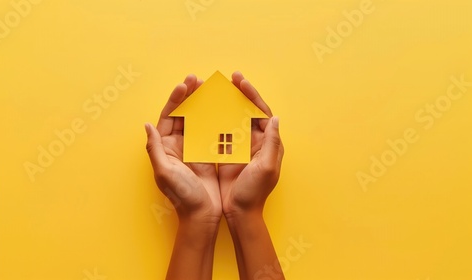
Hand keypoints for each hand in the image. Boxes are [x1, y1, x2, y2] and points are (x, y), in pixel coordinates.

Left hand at [145, 74, 221, 224]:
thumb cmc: (182, 195)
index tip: (185, 86)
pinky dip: (213, 118)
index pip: (168, 117)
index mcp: (164, 148)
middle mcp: (176, 145)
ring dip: (201, 104)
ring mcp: (191, 148)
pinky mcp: (206, 153)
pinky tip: (220, 107)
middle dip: (188, 96)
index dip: (175, 100)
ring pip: (195, 120)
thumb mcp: (164, 171)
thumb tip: (147, 125)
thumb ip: (155, 148)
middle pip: (181, 114)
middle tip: (198, 79)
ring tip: (208, 88)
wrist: (202, 214)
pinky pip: (208, 131)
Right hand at [219, 71, 284, 218]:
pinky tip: (204, 111)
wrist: (240, 213)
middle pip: (247, 111)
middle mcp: (255, 141)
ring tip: (215, 90)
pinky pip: (220, 131)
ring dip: (225, 104)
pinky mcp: (226, 153)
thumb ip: (272, 142)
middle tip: (228, 79)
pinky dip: (213, 120)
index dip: (251, 94)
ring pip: (233, 118)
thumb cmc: (254, 192)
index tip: (239, 80)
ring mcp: (240, 147)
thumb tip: (275, 117)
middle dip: (238, 94)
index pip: (260, 111)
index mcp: (267, 142)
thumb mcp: (267, 167)